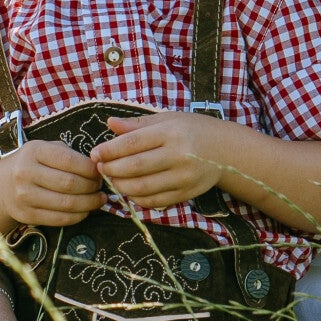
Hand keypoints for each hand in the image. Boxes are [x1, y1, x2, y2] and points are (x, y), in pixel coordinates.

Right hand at [0, 140, 105, 226]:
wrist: (2, 186)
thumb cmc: (32, 164)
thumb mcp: (45, 149)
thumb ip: (68, 155)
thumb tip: (97, 169)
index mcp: (34, 151)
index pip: (69, 160)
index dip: (90, 169)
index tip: (100, 173)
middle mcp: (26, 172)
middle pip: (69, 184)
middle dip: (92, 187)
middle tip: (101, 188)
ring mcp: (24, 196)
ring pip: (66, 203)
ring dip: (89, 203)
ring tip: (99, 200)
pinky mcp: (26, 215)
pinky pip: (59, 219)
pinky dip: (78, 216)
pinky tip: (85, 211)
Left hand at [92, 111, 225, 207]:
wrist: (225, 152)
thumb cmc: (192, 130)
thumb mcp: (167, 119)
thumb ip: (137, 124)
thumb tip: (109, 124)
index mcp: (171, 132)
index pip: (133, 143)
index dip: (110, 150)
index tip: (95, 154)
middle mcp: (178, 155)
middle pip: (135, 167)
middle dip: (112, 170)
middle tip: (100, 168)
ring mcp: (183, 177)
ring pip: (143, 188)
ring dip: (121, 186)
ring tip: (112, 179)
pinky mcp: (186, 194)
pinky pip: (155, 201)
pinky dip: (137, 199)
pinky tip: (130, 191)